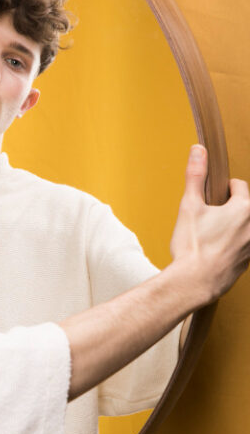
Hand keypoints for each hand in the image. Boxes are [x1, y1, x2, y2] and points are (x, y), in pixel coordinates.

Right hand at [170, 145, 249, 301]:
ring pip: (245, 228)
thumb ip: (196, 176)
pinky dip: (233, 246)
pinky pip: (244, 246)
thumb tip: (198, 150)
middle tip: (209, 217)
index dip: (224, 188)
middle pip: (245, 207)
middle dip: (230, 208)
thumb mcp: (189, 206)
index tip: (212, 196)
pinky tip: (214, 252)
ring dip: (233, 227)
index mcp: (243, 208)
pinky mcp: (248, 262)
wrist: (195, 282)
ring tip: (211, 235)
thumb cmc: (193, 246)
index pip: (239, 186)